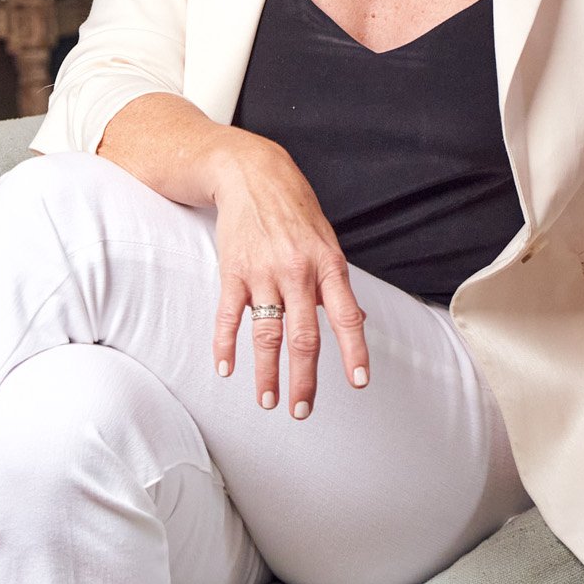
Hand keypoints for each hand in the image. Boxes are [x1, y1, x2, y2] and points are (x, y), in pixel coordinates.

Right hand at [208, 130, 369, 417]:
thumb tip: (359, 321)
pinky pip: (228, 315)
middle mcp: (297, 271)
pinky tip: (226, 369)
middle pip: (303, 337)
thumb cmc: (295, 208)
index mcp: (328, 265)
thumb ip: (338, 284)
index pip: (346, 317)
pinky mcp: (233, 271)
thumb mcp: (327, 241)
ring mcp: (263, 272)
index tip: (359, 383)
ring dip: (267, 373)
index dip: (354, 352)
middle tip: (303, 411)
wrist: (252, 173)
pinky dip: (225, 345)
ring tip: (268, 400)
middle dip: (304, 379)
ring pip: (266, 334)